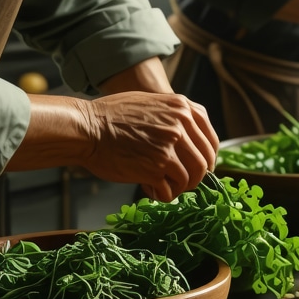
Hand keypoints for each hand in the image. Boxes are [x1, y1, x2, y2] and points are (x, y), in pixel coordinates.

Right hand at [83, 92, 219, 200]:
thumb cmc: (112, 116)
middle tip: (183, 184)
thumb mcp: (152, 103)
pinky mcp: (156, 168)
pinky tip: (151, 191)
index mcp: (183, 108)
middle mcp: (180, 126)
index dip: (209, 159)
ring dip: (180, 188)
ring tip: (165, 188)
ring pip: (191, 179)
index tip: (203, 169)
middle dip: (196, 178)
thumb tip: (190, 138)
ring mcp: (169, 148)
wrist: (87, 128)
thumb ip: (175, 116)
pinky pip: (171, 191)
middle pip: (204, 162)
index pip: (211, 140)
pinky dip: (164, 196)